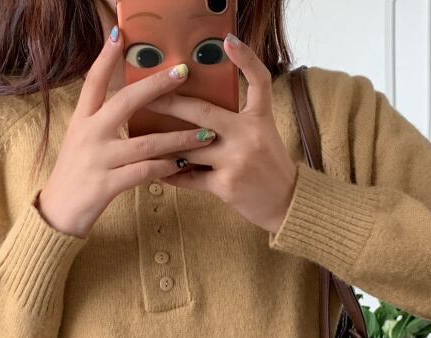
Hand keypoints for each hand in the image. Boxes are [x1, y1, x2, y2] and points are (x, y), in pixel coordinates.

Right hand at [38, 26, 218, 238]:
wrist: (58, 212)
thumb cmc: (76, 175)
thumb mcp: (81, 140)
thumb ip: (102, 121)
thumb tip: (130, 103)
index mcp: (82, 119)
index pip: (94, 81)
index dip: (106, 57)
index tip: (120, 33)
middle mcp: (89, 134)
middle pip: (125, 102)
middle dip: (157, 86)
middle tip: (183, 72)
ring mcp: (99, 159)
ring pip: (145, 142)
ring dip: (179, 137)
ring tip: (206, 134)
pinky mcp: (107, 184)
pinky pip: (143, 172)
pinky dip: (165, 167)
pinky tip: (183, 164)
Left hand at [145, 33, 297, 234]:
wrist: (286, 203)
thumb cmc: (270, 166)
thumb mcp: (264, 133)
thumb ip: (239, 119)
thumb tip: (200, 111)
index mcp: (259, 118)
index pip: (258, 81)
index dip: (246, 59)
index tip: (229, 41)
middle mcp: (248, 135)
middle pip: (202, 113)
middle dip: (170, 103)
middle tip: (147, 96)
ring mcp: (235, 161)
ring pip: (188, 149)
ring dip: (165, 145)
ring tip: (144, 137)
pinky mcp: (225, 185)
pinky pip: (189, 177)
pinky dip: (172, 174)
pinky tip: (158, 170)